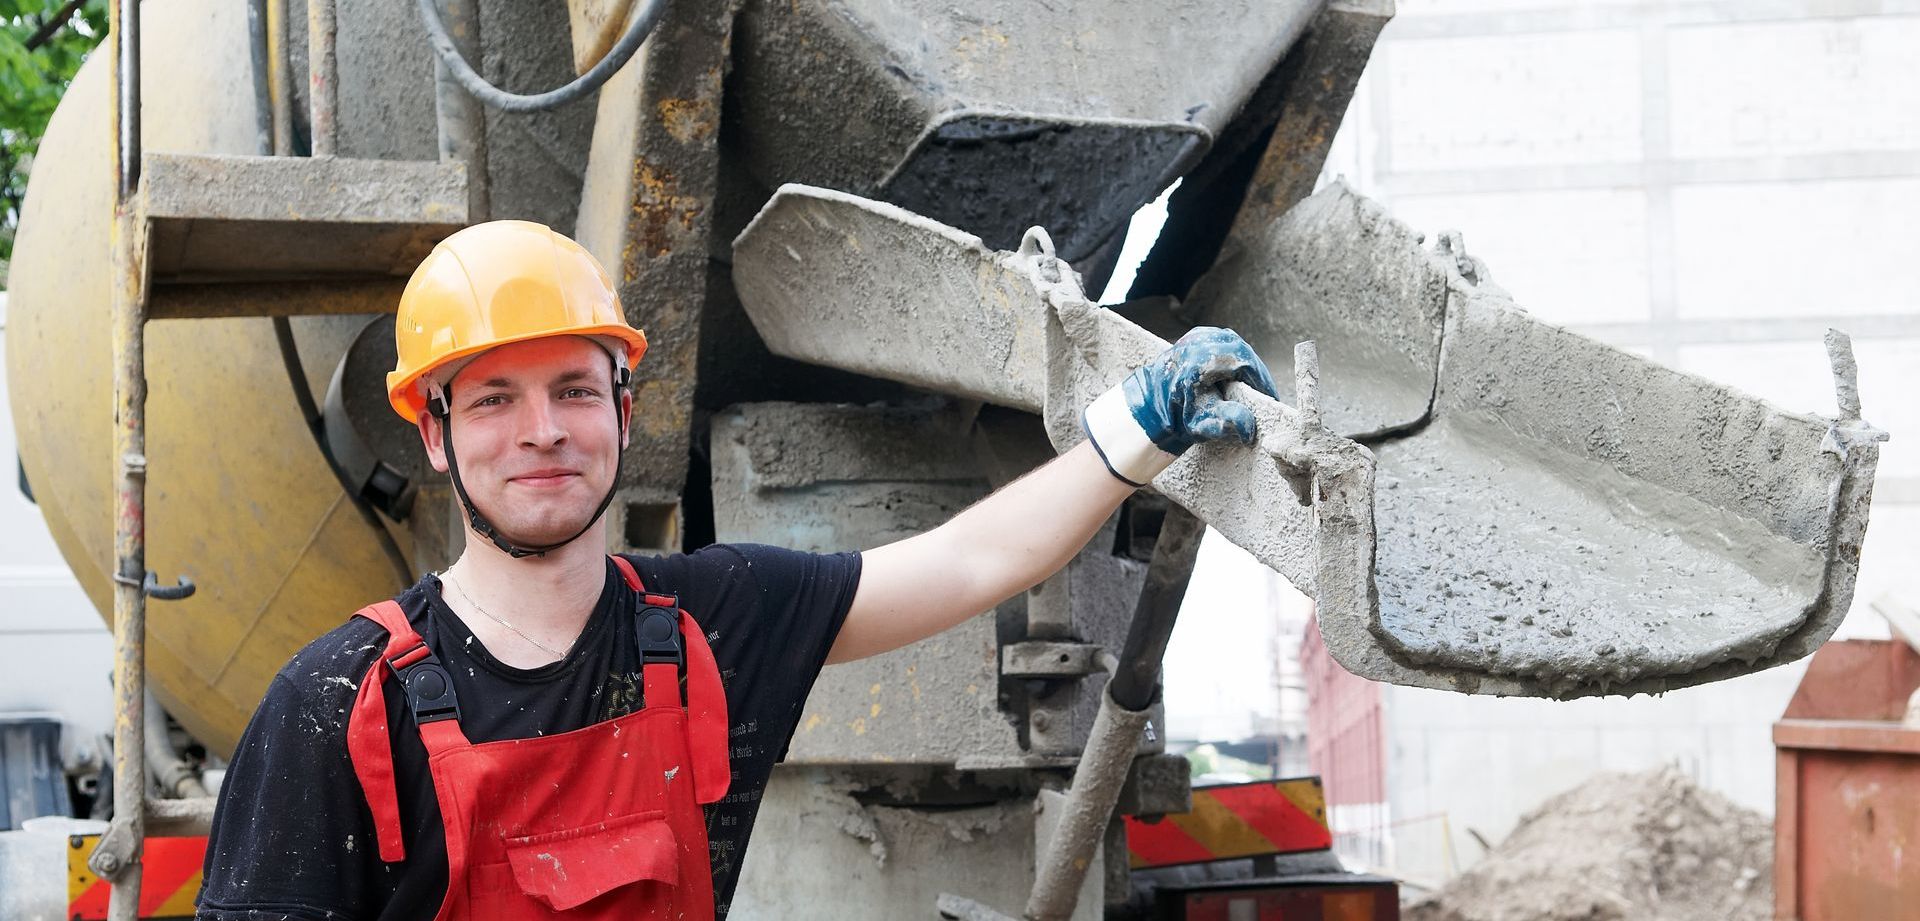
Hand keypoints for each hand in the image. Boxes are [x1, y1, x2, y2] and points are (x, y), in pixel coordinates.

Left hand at [1081, 327, 1277, 485]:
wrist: (1147, 408)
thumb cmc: (1174, 416)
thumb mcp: (1202, 422)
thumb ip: (1226, 422)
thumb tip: (1250, 427)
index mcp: (1203, 358)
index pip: (1247, 364)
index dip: (1263, 382)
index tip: (1271, 399)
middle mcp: (1200, 341)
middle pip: (1243, 354)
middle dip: (1257, 375)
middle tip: (1266, 395)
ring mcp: (1198, 336)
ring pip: (1235, 347)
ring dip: (1247, 366)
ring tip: (1254, 388)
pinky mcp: (1196, 337)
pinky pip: (1224, 344)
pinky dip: (1234, 358)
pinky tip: (1238, 376)